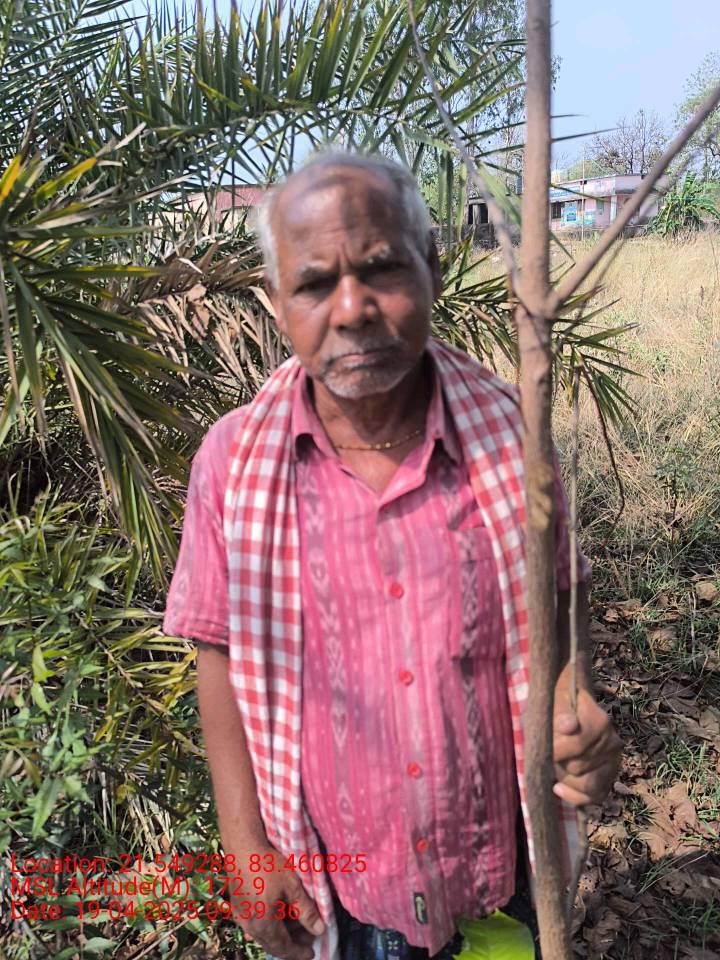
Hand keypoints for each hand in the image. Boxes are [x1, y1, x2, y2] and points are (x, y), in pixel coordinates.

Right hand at [229, 843, 324, 959]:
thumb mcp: (292, 886)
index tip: (312, 954)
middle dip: (292, 944)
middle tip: (308, 939)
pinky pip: (255, 925)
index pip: (284, 948)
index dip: (299, 952)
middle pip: (273, 944)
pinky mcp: (237, 907)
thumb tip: (320, 930)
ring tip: (296, 924)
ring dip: (280, 934)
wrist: (242, 847)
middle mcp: (250, 926)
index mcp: (264, 924)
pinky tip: (277, 915)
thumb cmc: (268, 865)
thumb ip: (306, 910)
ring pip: (263, 935)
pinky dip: (269, 925)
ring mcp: (241, 918)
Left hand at [552, 682, 621, 806]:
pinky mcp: (610, 776)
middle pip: (579, 768)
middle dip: (558, 764)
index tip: (541, 745)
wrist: (571, 706)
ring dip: (565, 779)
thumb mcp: (556, 701)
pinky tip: (558, 787)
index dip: (555, 751)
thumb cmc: (558, 704)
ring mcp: (613, 761)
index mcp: (600, 721)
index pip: (577, 746)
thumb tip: (568, 726)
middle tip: (548, 753)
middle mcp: (612, 742)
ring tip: (555, 766)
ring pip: (588, 785)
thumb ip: (561, 712)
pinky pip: (596, 796)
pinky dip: (575, 796)